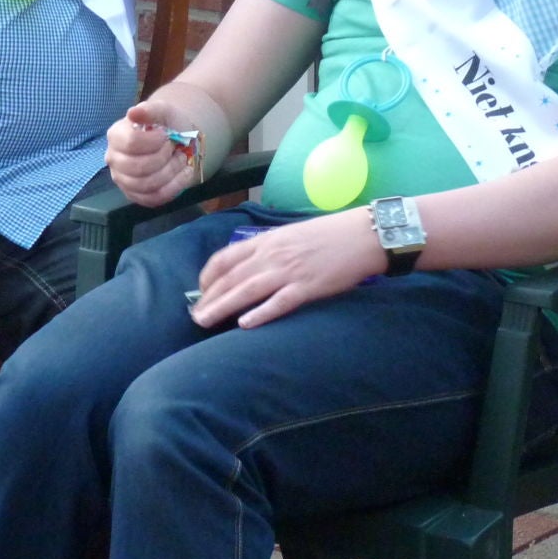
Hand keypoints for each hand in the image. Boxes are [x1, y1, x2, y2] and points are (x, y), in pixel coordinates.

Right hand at [105, 100, 198, 207]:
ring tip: (181, 159)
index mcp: (116, 136)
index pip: (131, 143)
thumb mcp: (163, 111)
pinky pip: (154, 199)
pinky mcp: (136, 196)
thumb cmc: (166, 125)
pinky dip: (175, 186)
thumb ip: (150, 110)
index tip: (166, 135)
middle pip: (138, 167)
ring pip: (147, 185)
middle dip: (164, 157)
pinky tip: (184, 173)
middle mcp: (114, 159)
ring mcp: (123, 180)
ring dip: (171, 171)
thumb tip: (133, 112)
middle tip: (174, 148)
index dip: (154, 141)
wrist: (177, 141)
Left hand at [189, 208, 385, 329]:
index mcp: (268, 240)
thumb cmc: (330, 234)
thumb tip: (251, 263)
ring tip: (204, 322)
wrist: (363, 234)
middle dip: (209, 298)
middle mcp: (273, 254)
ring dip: (222, 307)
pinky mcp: (308, 287)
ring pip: (247, 290)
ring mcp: (289, 271)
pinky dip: (260, 313)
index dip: (209, 275)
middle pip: (231, 277)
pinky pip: (279, 302)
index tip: (201, 291)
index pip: (226, 257)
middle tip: (194, 317)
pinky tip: (244, 325)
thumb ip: (270, 248)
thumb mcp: (292, 234)